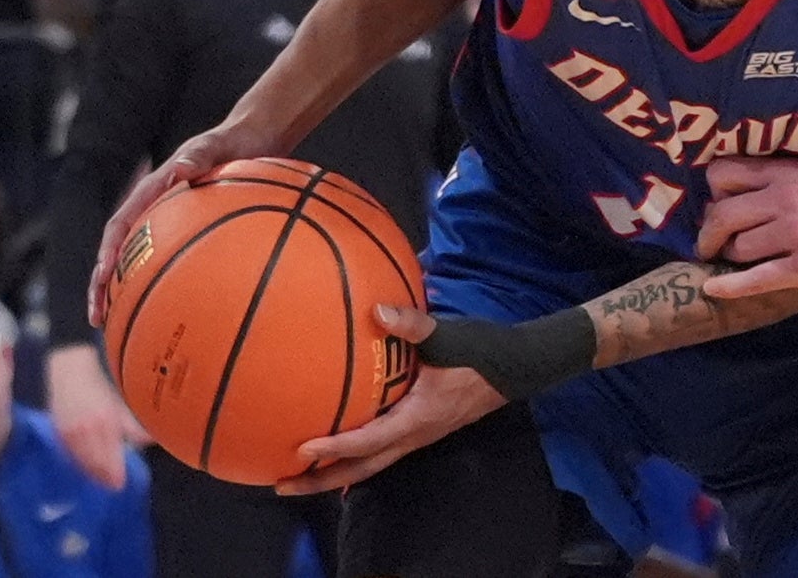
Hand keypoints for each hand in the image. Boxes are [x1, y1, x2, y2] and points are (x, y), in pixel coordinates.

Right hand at [45, 343, 148, 491]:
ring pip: (82, 463)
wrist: (69, 370)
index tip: (120, 484)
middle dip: (104, 477)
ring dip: (92, 474)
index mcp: (105, 421)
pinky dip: (79, 465)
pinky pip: (70, 456)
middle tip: (114, 486)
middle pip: (96, 464)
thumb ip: (131, 426)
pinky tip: (87, 468)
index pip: (110, 458)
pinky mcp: (59, 434)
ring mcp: (70, 433)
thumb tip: (148, 441)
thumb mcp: (119, 403)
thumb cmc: (99, 385)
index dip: (114, 474)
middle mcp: (86, 430)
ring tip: (102, 481)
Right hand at [89, 116, 288, 327]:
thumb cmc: (232, 142)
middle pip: (117, 252)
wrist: (250, 141)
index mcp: (152, 191)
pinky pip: (166, 264)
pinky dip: (159, 287)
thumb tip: (180, 169)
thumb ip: (197, 156)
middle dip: (102, 284)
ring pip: (136, 263)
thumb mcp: (215, 145)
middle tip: (96, 316)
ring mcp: (165, 225)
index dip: (108, 250)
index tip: (103, 275)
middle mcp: (152, 211)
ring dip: (122, 293)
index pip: (120, 224)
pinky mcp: (182, 235)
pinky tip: (167, 316)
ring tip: (114, 327)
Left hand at [276, 307, 503, 493]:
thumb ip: (411, 324)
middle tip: (284, 485)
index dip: (334, 449)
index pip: (368, 442)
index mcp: (416, 419)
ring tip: (300, 475)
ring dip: (335, 473)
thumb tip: (377, 311)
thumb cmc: (479, 354)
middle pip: (361, 470)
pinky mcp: (420, 428)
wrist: (513, 367)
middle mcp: (413, 436)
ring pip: (370, 465)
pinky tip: (338, 448)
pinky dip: (355, 456)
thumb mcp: (447, 335)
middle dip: (322, 480)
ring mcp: (417, 436)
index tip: (301, 450)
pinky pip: (381, 451)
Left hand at [694, 157, 797, 299]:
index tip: (720, 206)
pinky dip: (729, 286)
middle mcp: (783, 199)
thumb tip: (794, 132)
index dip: (715, 192)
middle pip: (720, 214)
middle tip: (711, 244)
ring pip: (737, 248)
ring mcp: (793, 235)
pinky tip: (713, 288)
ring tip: (732, 263)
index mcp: (787, 172)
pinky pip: (754, 279)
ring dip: (731, 258)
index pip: (723, 174)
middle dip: (710, 232)